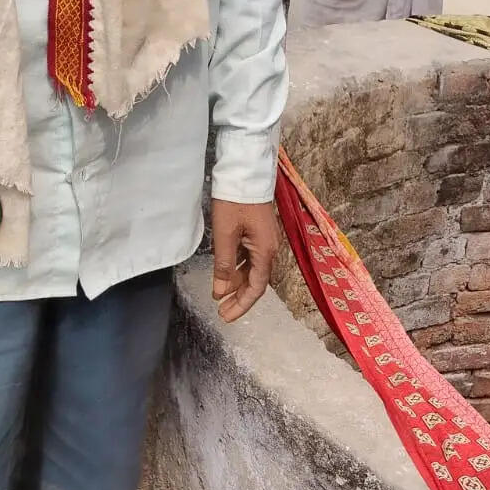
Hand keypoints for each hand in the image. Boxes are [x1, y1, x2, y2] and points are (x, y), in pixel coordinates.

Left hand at [211, 199, 279, 322]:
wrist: (246, 172)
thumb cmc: (236, 200)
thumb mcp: (225, 233)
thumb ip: (224, 264)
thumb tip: (221, 290)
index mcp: (264, 252)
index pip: (256, 288)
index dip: (242, 305)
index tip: (227, 316)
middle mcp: (269, 250)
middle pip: (255, 282)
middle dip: (238, 298)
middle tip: (221, 311)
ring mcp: (264, 242)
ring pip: (251, 271)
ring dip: (236, 284)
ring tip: (219, 295)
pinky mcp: (258, 234)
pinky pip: (249, 259)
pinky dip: (237, 269)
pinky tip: (225, 275)